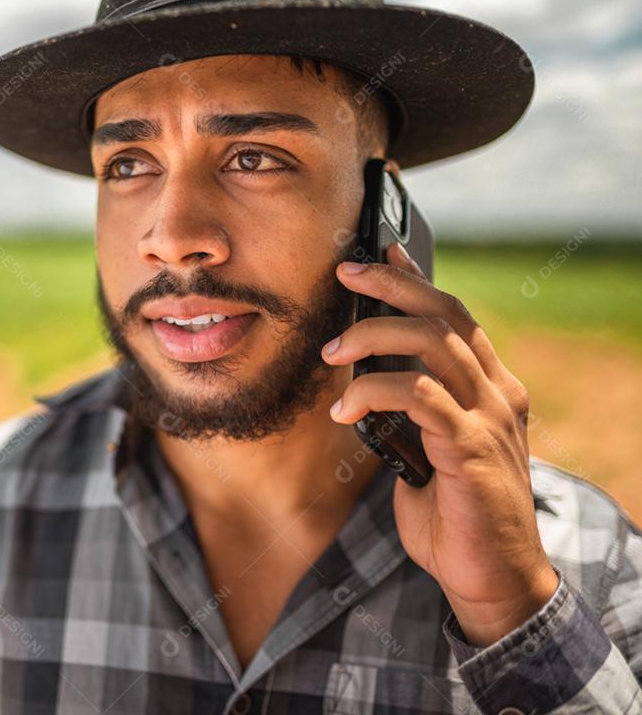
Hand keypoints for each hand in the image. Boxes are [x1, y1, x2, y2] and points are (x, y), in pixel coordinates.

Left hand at [321, 241, 558, 646]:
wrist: (490, 578)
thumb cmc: (452, 514)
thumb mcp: (428, 450)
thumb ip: (411, 412)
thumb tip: (364, 381)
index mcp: (491, 389)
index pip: (456, 317)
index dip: (415, 279)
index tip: (377, 253)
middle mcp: (499, 394)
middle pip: (445, 315)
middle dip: (391, 285)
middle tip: (344, 274)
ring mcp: (490, 419)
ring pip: (433, 344)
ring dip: (373, 337)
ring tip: (332, 352)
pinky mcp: (472, 448)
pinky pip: (420, 396)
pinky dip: (374, 391)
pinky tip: (345, 409)